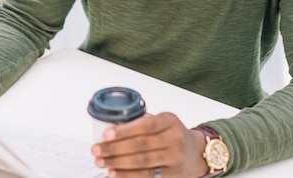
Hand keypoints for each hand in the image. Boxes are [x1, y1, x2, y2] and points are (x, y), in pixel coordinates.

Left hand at [91, 112, 208, 177]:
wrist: (195, 153)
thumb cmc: (173, 134)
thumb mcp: (162, 121)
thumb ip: (141, 121)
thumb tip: (111, 124)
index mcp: (170, 120)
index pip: (145, 125)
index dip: (124, 130)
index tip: (106, 134)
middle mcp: (174, 139)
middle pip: (140, 145)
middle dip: (114, 148)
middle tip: (97, 149)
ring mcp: (174, 158)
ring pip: (142, 162)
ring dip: (117, 163)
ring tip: (101, 161)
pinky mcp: (171, 175)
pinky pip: (146, 176)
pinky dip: (127, 175)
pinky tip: (114, 173)